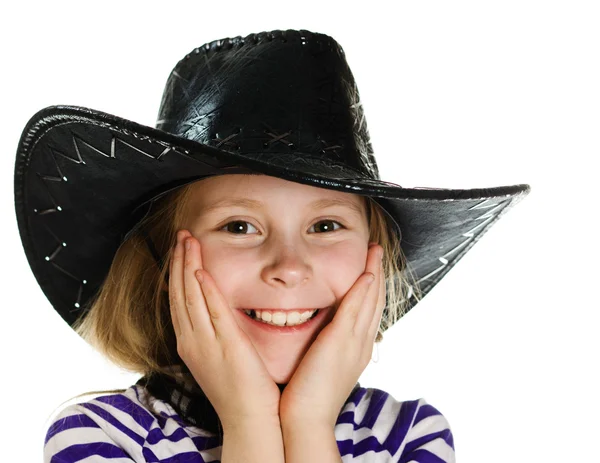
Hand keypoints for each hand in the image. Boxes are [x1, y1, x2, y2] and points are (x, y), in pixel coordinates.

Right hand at [169, 229, 281, 429]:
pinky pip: (213, 312)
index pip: (178, 300)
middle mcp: (192, 341)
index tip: (179, 250)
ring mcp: (206, 343)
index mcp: (190, 343)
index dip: (177, 273)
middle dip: (178, 262)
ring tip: (187, 240)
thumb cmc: (239, 389)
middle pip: (179, 293)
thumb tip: (217, 313)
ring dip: (188, 266)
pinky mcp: (227, 345)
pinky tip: (202, 270)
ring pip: (190, 297)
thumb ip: (214, 333)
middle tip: (180, 235)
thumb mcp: (218, 357)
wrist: (248, 418)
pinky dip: (204, 290)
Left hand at [279, 243, 385, 427]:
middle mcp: (361, 343)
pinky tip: (366, 274)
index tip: (370, 266)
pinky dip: (362, 291)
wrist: (306, 419)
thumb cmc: (308, 395)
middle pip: (375, 301)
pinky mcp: (340, 342)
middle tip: (377, 250)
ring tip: (374, 251)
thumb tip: (321, 333)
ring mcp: (353, 342)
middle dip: (377, 274)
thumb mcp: (322, 365)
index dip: (372, 286)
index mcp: (357, 349)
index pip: (368, 310)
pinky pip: (354, 310)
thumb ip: (326, 346)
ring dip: (373, 273)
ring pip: (369, 301)